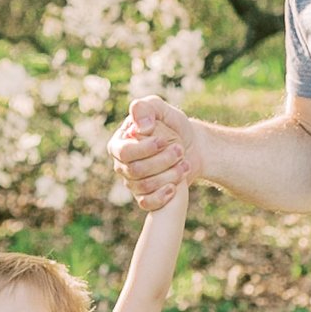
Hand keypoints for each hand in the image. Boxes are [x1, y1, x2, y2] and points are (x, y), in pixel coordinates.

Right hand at [114, 93, 202, 209]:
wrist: (191, 147)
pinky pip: (146, 203)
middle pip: (135, 170)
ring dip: (168, 175)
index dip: (144, 148)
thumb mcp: (162, 110)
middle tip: (180, 150)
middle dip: (161, 161)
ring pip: (144, 186)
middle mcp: (121, 164)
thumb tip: (141, 127)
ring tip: (185, 164)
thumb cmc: (173, 126)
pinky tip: (175, 188)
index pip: (124, 151)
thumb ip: (147, 108)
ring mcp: (132, 182)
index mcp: (118, 143)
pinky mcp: (144, 196)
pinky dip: (161, 196)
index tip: (164, 140)